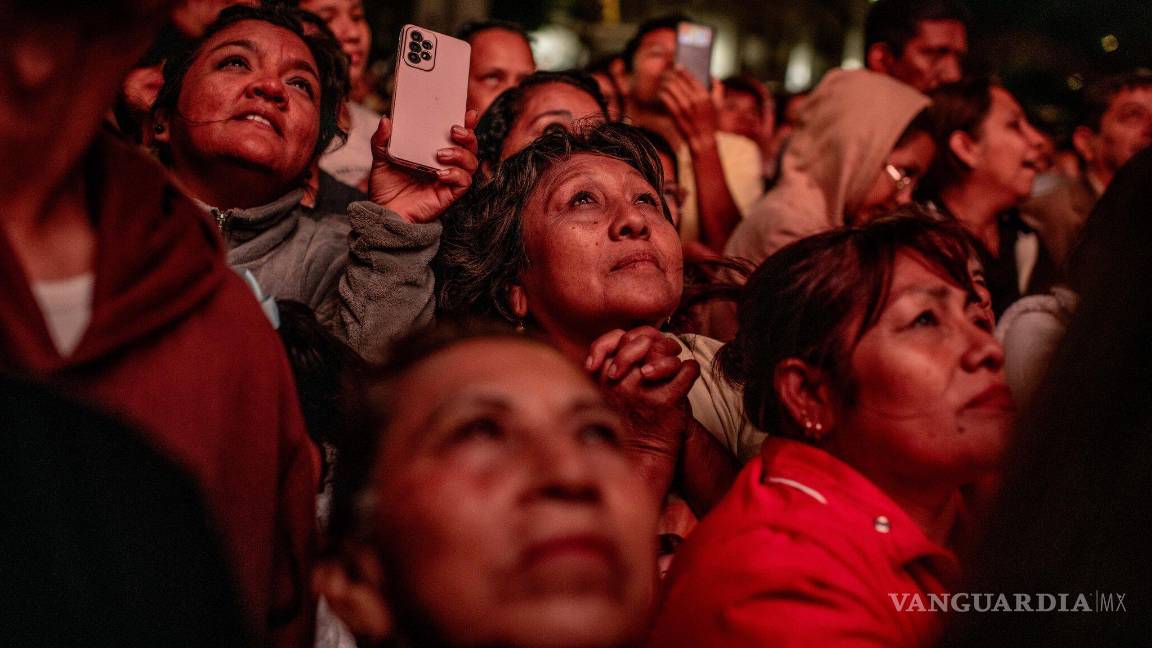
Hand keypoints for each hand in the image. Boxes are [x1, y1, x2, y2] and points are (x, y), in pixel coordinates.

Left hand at [368, 109, 478, 223]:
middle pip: (470, 146)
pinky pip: (464, 182)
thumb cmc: (386, 187)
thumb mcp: (381, 158)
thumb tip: (385, 120)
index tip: (468, 112)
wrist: (384, 212)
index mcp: (434, 151)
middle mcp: (446, 164)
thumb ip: (382, 140)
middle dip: (468, 135)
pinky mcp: (450, 194)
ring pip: (471, 162)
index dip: (467, 124)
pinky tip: (440, 173)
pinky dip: (456, 174)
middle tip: (453, 131)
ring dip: (460, 154)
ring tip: (441, 154)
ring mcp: (449, 179)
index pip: (456, 136)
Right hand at [586, 327, 698, 460]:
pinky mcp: (666, 402)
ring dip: (674, 356)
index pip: (618, 337)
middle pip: (643, 341)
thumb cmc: (629, 416)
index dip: (635, 338)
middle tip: (664, 354)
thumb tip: (638, 336)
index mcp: (603, 376)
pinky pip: (687, 369)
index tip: (643, 349)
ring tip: (674, 368)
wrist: (642, 454)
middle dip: (658, 343)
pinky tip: (686, 377)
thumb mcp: (610, 389)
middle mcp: (619, 381)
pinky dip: (691, 370)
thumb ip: (616, 361)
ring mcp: (642, 391)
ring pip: (665, 352)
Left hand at [658, 67, 718, 151]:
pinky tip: (661, 93)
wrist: (703, 140)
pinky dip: (662, 94)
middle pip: (678, 80)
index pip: (691, 77)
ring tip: (663, 82)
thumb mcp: (718, 104)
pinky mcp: (675, 114)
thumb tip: (713, 76)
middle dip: (671, 74)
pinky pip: (665, 99)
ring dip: (665, 83)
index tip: (678, 66)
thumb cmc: (710, 122)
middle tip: (667, 73)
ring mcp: (684, 107)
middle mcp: (694, 100)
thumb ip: (718, 88)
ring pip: (670, 88)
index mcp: (704, 96)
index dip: (683, 70)